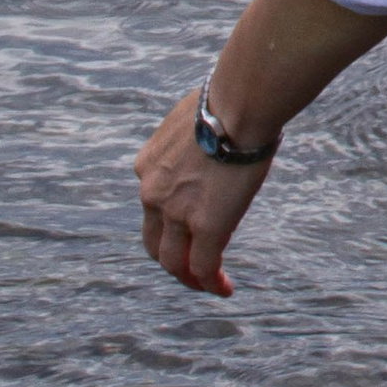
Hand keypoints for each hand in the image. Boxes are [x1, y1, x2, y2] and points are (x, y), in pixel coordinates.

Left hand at [136, 88, 274, 298]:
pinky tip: (224, 289)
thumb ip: (195, 134)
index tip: (192, 219)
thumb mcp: (195, 115)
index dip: (171, 216)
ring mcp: (176, 213)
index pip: (154, 202)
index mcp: (148, 165)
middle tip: (189, 266)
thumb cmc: (228, 97)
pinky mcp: (206, 227)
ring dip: (188, 277)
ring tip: (206, 285)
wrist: (238, 103)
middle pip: (153, 240)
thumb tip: (218, 125)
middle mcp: (152, 193)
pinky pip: (203, 267)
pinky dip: (211, 283)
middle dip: (170, 257)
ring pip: (173, 261)